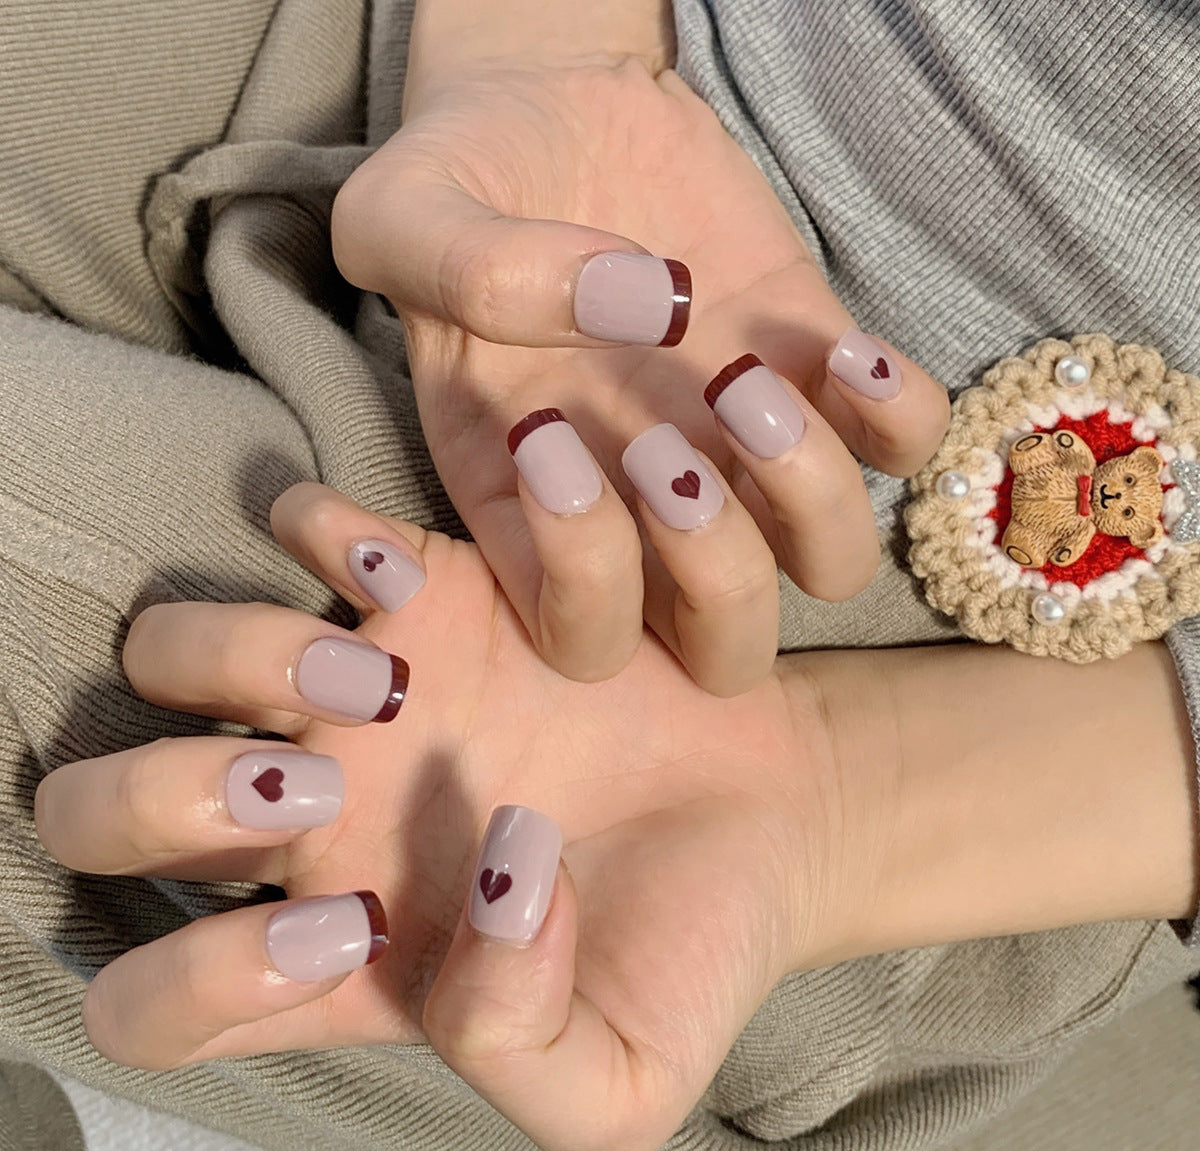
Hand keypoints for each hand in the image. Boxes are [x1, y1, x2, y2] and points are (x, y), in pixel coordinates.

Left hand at [34, 484, 848, 1150]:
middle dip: (173, 796)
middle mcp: (321, 820)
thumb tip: (484, 890)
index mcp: (340, 953)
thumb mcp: (621, 1081)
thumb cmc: (692, 944)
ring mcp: (362, 696)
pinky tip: (410, 587)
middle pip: (104, 807)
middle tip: (323, 789)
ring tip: (382, 684)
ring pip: (174, 652)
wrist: (777, 811)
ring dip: (243, 659)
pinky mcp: (432, 595)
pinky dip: (325, 531)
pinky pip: (306, 523)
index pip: (150, 997)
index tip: (365, 929)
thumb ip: (516, 1051)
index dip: (203, 976)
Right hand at [331, 43, 949, 695]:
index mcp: (530, 507)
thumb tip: (646, 301)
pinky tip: (838, 342)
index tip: (546, 428)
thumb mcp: (401, 216)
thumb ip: (470, 271)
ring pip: (832, 567)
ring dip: (808, 493)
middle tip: (662, 441)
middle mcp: (644, 504)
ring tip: (743, 377)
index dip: (585, 570)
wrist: (547, 103)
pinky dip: (897, 414)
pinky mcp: (813, 366)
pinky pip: (905, 446)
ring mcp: (741, 445)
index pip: (582, 641)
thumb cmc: (457, 179)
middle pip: (728, 649)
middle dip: (715, 568)